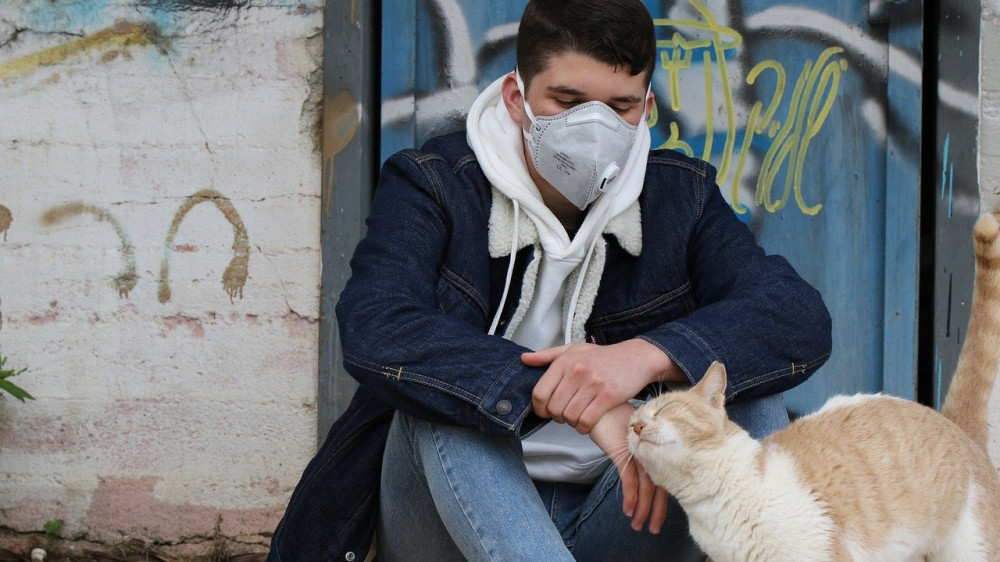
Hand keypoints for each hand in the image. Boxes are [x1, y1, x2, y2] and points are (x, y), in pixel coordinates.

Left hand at [524, 339, 682, 433]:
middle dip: (557, 417)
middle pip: (554, 408)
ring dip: (571, 423)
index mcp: (565, 361)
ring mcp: (593, 383)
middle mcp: (576, 371)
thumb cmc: (602, 356)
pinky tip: (587, 423)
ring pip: (570, 417)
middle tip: (565, 415)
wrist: (636, 358)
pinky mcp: (608, 396)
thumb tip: (524, 359)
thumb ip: (547, 355)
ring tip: (577, 417)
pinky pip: (587, 421)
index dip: (538, 408)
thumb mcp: (573, 350)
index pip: (539, 393)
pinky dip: (584, 427)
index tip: (545, 412)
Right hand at [590, 403, 668, 533]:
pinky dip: (630, 498)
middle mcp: (650, 452)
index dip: (663, 501)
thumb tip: (640, 470)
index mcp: (655, 449)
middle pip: (660, 486)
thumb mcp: (630, 437)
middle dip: (657, 511)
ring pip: (646, 487)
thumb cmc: (614, 418)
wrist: (600, 404)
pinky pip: (629, 480)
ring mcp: (639, 453)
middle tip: (654, 529)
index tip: (659, 517)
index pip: (665, 479)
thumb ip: (638, 451)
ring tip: (639, 526)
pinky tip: (628, 511)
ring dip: (642, 509)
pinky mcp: (624, 453)